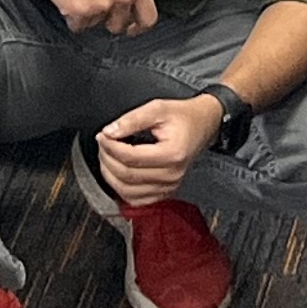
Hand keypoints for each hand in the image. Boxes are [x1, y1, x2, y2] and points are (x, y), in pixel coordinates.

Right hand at [32, 0, 158, 34]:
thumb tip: (130, 1)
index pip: (148, 18)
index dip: (138, 27)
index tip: (131, 29)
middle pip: (119, 26)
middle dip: (108, 20)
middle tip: (96, 4)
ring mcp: (102, 6)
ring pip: (96, 25)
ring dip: (88, 16)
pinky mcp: (82, 12)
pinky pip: (78, 25)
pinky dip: (72, 16)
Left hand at [94, 92, 223, 207]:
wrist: (203, 125)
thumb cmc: (183, 117)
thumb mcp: (158, 108)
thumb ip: (132, 119)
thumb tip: (110, 132)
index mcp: (172, 153)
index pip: (130, 157)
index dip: (111, 146)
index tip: (103, 135)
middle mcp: (172, 174)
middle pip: (126, 175)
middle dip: (107, 159)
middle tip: (103, 143)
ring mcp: (169, 186)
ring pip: (127, 191)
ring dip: (110, 175)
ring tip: (107, 156)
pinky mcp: (165, 192)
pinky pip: (136, 200)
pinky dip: (121, 189)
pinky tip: (117, 174)